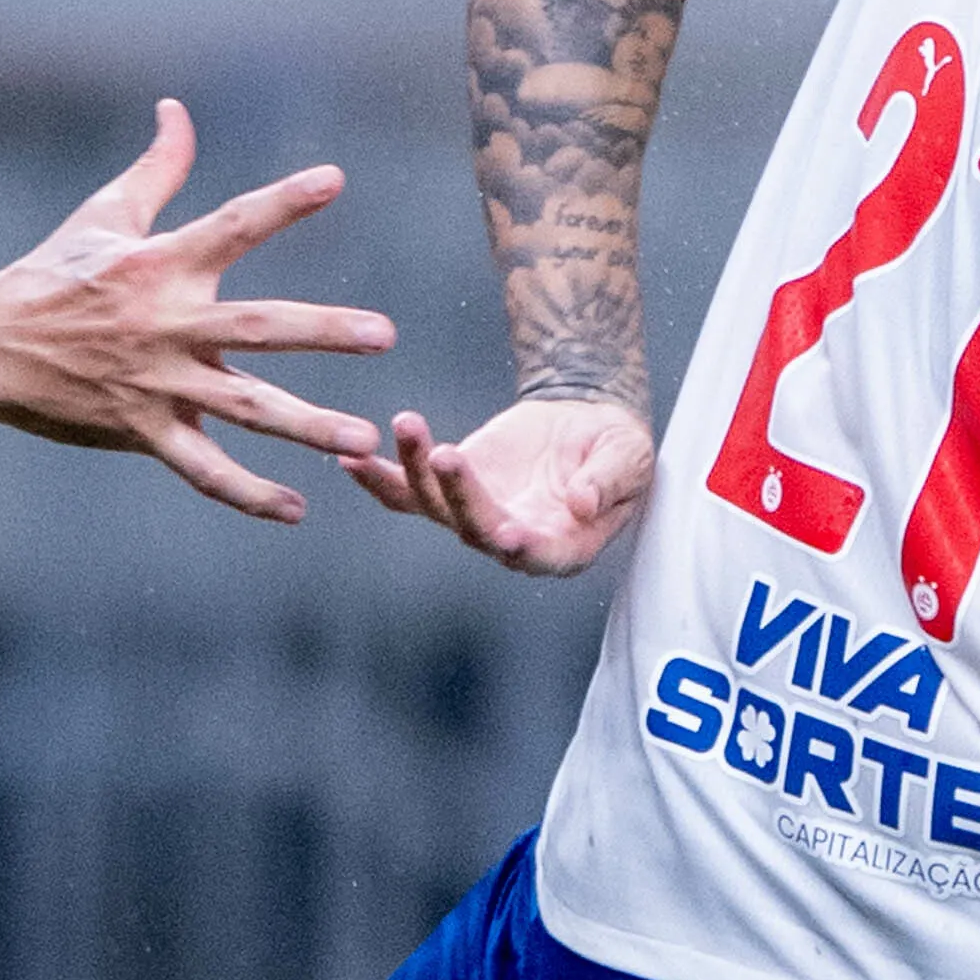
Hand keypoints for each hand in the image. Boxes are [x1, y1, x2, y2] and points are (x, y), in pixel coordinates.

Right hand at [0, 100, 391, 521]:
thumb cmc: (50, 276)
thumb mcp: (102, 216)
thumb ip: (157, 169)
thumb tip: (177, 109)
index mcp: (161, 265)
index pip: (233, 225)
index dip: (283, 202)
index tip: (335, 180)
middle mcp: (167, 324)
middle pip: (257, 327)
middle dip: (322, 330)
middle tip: (384, 334)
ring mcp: (157, 382)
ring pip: (244, 408)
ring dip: (306, 425)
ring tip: (364, 441)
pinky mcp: (142, 430)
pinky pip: (202, 468)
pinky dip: (246, 493)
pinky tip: (295, 510)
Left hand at [343, 399, 655, 574]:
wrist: (584, 423)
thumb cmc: (616, 446)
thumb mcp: (629, 457)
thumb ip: (609, 481)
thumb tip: (582, 503)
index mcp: (564, 546)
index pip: (539, 555)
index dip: (522, 547)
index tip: (507, 530)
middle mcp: (512, 542)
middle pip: (477, 530)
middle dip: (460, 495)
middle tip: (449, 455)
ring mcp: (474, 518)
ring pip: (436, 505)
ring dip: (416, 468)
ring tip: (410, 424)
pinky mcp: (448, 489)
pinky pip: (406, 492)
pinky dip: (378, 479)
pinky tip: (351, 460)